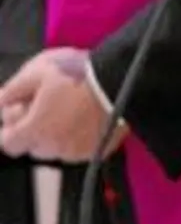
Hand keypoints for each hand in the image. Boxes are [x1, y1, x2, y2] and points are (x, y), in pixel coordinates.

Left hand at [0, 48, 123, 161]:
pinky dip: (81, 136)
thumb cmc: (80, 73)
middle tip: (46, 105)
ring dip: (59, 134)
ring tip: (71, 108)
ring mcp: (81, 151)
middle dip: (35, 129)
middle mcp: (55, 147)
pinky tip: (88, 116)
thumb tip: (0, 101)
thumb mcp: (37, 72)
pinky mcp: (102, 149)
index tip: (18, 115)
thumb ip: (11, 91)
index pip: (8, 144)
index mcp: (35, 131)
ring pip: (59, 149)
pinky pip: (83, 147)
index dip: (10, 128)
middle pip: (34, 146)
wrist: (124, 78)